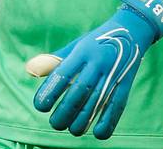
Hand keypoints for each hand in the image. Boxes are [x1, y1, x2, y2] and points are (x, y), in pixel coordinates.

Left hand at [25, 0, 162, 139]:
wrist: (131, 29)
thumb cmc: (96, 42)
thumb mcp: (75, 46)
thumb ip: (54, 61)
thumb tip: (30, 70)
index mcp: (82, 51)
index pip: (63, 73)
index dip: (50, 91)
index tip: (40, 106)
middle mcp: (98, 61)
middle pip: (80, 91)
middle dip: (65, 111)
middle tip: (55, 124)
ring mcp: (113, 72)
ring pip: (97, 101)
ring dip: (82, 119)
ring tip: (71, 130)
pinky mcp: (126, 83)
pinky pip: (118, 104)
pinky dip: (109, 121)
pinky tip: (98, 133)